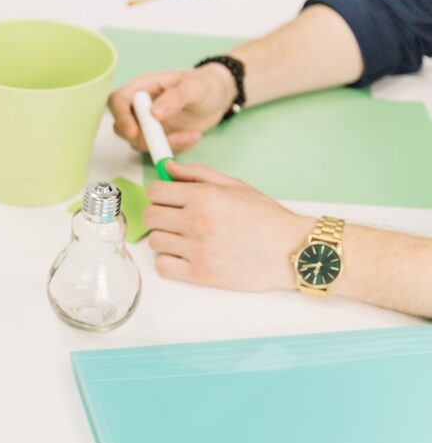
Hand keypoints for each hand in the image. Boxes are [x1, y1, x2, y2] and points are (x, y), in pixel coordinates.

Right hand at [107, 64, 236, 153]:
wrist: (220, 98)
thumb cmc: (206, 84)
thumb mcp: (194, 87)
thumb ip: (175, 98)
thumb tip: (154, 113)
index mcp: (144, 87)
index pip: (118, 100)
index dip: (121, 117)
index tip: (134, 132)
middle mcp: (141, 106)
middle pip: (122, 126)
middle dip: (142, 138)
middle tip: (167, 139)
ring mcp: (148, 124)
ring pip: (138, 142)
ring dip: (162, 145)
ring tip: (192, 136)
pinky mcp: (158, 137)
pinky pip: (156, 150)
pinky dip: (173, 149)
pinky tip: (193, 138)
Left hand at [143, 161, 313, 291]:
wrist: (291, 251)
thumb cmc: (265, 218)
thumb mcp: (234, 186)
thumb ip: (197, 174)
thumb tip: (167, 167)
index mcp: (204, 197)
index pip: (155, 192)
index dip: (160, 194)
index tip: (168, 199)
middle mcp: (197, 222)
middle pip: (150, 216)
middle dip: (160, 215)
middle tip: (176, 218)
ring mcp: (197, 249)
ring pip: (154, 241)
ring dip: (166, 239)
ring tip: (186, 238)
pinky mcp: (200, 274)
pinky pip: (163, 266)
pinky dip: (169, 262)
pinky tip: (185, 255)